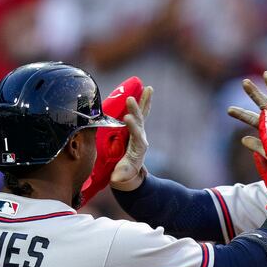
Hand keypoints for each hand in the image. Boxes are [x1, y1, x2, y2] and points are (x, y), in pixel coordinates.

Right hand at [81, 76, 143, 204]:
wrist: (130, 175)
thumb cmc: (122, 175)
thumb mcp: (121, 177)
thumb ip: (120, 176)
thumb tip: (118, 178)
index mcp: (137, 150)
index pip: (135, 136)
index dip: (132, 127)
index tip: (127, 118)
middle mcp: (140, 139)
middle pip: (139, 123)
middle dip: (136, 110)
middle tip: (131, 98)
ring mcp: (139, 133)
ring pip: (142, 115)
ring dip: (144, 102)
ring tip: (148, 88)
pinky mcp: (136, 129)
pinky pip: (141, 114)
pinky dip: (143, 102)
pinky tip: (145, 90)